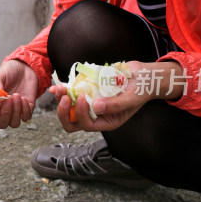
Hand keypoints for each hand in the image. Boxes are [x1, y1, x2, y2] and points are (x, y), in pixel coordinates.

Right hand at [0, 60, 37, 128]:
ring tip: (17, 95)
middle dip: (6, 113)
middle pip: (1, 124)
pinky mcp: (26, 109)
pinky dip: (25, 109)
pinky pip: (26, 118)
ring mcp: (15, 111)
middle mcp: (2, 110)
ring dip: (16, 111)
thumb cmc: (9, 72)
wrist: (24, 68)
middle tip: (9, 97)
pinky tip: (23, 98)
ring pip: (14, 124)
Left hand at [51, 60, 182, 131]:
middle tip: (65, 97)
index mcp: (107, 121)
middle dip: (64, 111)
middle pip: (72, 122)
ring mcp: (90, 103)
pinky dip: (63, 90)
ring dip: (61, 99)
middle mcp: (96, 115)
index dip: (81, 113)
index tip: (83, 97)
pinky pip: (71, 94)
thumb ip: (115, 105)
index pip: (87, 125)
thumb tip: (96, 107)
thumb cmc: (141, 89)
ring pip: (69, 108)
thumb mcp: (132, 98)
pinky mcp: (88, 91)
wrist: (143, 76)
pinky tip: (57, 86)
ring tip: (60, 88)